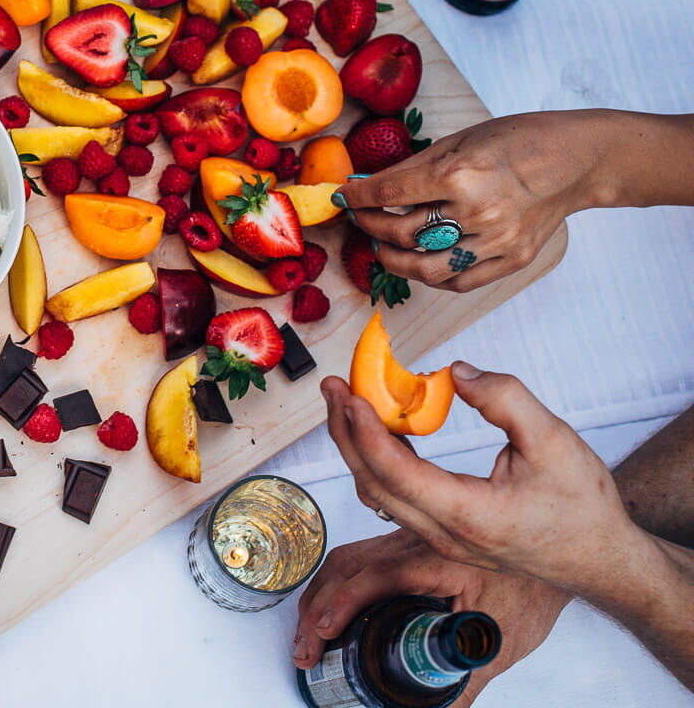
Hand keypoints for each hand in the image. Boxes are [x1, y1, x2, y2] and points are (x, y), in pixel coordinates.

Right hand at [293, 529, 570, 704]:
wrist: (551, 552)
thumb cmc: (532, 589)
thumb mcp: (499, 641)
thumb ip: (465, 680)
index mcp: (435, 562)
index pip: (376, 577)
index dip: (344, 604)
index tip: (324, 634)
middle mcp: (412, 544)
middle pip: (346, 567)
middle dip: (316, 610)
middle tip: (307, 652)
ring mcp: (402, 540)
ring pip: (344, 560)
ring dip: (319, 596)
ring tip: (309, 636)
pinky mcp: (400, 545)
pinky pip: (354, 558)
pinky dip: (332, 584)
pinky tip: (328, 607)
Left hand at [319, 364, 641, 594]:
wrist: (600, 560)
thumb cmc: (582, 506)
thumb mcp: (555, 441)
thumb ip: (506, 400)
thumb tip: (456, 372)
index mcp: (468, 514)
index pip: (396, 472)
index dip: (366, 432)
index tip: (349, 395)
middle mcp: (443, 532)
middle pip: (372, 482)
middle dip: (345, 432)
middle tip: (332, 387)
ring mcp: (439, 537)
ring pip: (378, 492)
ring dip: (356, 447)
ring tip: (346, 402)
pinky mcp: (442, 532)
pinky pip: (395, 496)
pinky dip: (378, 460)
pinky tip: (378, 427)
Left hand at [336, 112, 602, 291]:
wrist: (578, 161)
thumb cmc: (518, 141)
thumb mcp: (460, 140)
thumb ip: (413, 168)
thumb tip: (369, 185)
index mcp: (460, 174)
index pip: (391, 193)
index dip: (359, 198)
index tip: (344, 198)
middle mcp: (477, 212)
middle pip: (401, 233)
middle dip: (371, 225)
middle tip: (362, 218)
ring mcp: (496, 242)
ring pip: (424, 268)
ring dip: (393, 259)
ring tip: (382, 246)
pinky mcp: (512, 261)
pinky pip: (459, 282)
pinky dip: (430, 276)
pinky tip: (417, 261)